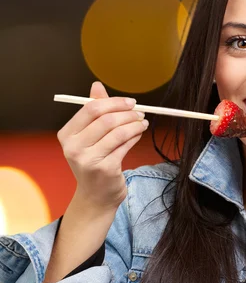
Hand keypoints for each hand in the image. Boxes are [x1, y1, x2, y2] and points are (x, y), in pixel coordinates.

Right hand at [57, 81, 148, 209]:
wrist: (95, 197)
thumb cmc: (93, 162)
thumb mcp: (89, 137)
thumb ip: (93, 111)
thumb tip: (96, 86)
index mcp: (66, 135)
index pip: (90, 109)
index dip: (113, 102)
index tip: (130, 102)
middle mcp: (74, 147)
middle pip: (106, 120)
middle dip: (127, 113)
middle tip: (140, 112)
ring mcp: (89, 160)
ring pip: (118, 132)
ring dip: (134, 124)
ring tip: (142, 122)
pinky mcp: (105, 169)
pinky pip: (125, 146)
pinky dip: (135, 137)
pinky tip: (139, 133)